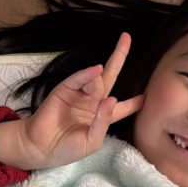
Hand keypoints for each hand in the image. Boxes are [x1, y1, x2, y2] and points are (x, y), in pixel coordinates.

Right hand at [20, 31, 144, 169]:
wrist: (42, 147)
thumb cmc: (68, 148)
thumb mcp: (92, 141)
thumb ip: (103, 122)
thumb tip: (111, 99)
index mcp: (103, 117)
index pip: (123, 107)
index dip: (134, 102)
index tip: (145, 97)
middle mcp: (93, 101)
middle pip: (111, 76)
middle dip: (119, 56)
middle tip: (127, 38)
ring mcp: (80, 93)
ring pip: (97, 80)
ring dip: (98, 89)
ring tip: (92, 106)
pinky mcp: (66, 89)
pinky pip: (80, 77)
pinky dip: (88, 73)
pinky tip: (95, 70)